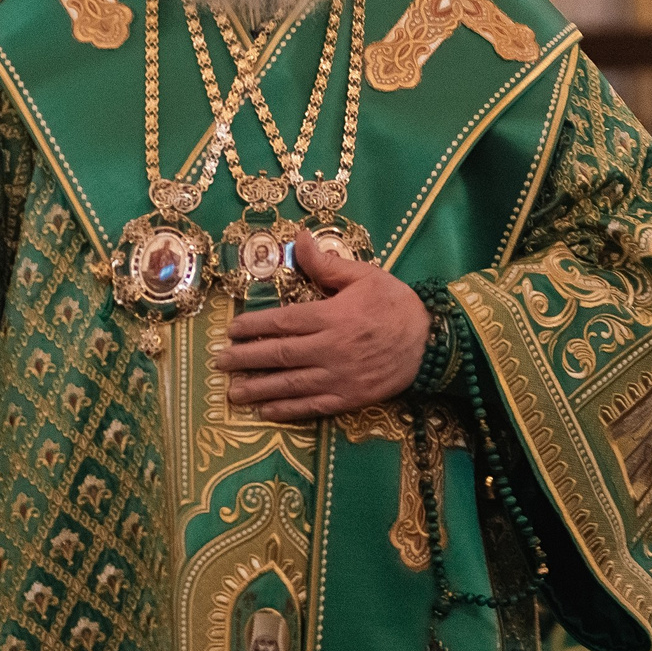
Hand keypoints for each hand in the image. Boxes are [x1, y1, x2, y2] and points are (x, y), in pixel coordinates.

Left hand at [216, 240, 428, 421]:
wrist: (431, 342)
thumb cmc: (395, 304)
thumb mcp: (365, 275)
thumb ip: (327, 263)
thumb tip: (299, 238)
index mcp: (331, 316)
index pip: (282, 322)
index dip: (253, 327)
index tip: (231, 330)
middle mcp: (330, 349)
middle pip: (278, 355)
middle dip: (245, 359)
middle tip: (219, 363)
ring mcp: (339, 377)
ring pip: (290, 385)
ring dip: (258, 389)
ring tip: (233, 394)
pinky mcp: (350, 398)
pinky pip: (312, 407)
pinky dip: (287, 410)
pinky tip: (266, 411)